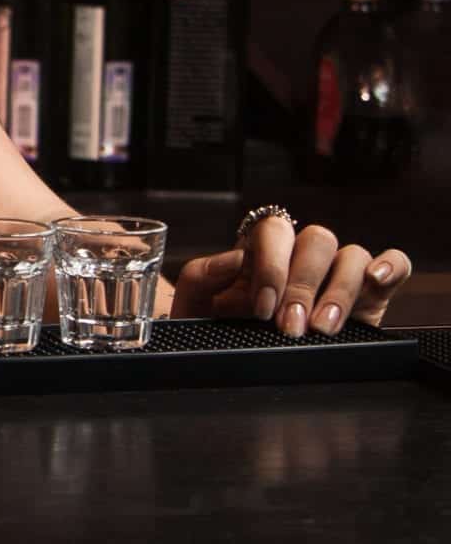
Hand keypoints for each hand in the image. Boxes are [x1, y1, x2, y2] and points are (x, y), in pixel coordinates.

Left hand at [170, 214, 411, 335]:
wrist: (238, 359)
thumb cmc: (216, 327)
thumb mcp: (196, 303)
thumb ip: (203, 274)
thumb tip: (234, 258)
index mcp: (263, 248)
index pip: (275, 230)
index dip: (271, 265)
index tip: (263, 306)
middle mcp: (303, 255)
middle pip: (316, 240)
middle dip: (302, 285)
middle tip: (290, 326)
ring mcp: (338, 273)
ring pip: (351, 254)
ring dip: (338, 290)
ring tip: (323, 328)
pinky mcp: (371, 295)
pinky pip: (394, 264)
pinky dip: (391, 266)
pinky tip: (377, 280)